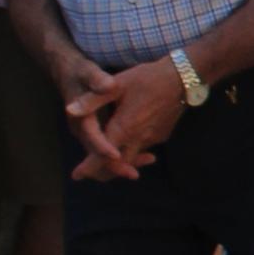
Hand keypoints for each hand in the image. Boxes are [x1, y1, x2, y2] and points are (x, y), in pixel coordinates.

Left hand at [64, 59, 185, 182]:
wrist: (183, 78)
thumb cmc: (147, 79)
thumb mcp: (116, 85)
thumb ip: (93, 100)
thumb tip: (70, 111)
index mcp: (124, 128)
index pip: (102, 157)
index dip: (88, 168)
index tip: (76, 176)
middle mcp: (139, 139)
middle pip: (118, 165)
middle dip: (102, 170)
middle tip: (88, 170)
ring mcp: (153, 139)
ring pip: (132, 158)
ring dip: (118, 162)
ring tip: (107, 158)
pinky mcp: (162, 135)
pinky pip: (143, 148)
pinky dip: (132, 151)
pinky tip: (128, 141)